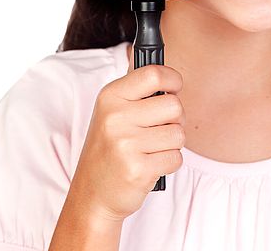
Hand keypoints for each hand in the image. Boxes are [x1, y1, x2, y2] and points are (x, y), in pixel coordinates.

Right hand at [67, 46, 185, 220]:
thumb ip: (140, 92)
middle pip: (174, 105)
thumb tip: (173, 80)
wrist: (91, 195)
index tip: (174, 89)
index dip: (173, 80)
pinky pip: (176, 157)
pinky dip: (170, 163)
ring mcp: (125, 145)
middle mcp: (115, 117)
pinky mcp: (137, 170)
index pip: (154, 74)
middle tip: (160, 128)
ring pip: (179, 133)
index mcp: (110, 96)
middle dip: (175, 119)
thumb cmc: (110, 148)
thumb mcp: (113, 111)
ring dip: (172, 144)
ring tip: (152, 149)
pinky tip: (151, 165)